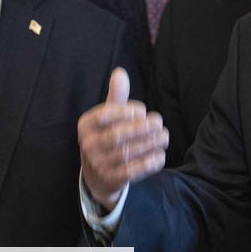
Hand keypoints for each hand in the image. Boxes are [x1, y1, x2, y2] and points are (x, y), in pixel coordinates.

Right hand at [78, 68, 168, 210]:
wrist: (97, 175)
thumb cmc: (107, 136)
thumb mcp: (108, 116)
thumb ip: (116, 95)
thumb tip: (120, 72)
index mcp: (86, 125)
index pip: (106, 115)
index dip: (128, 111)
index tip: (142, 111)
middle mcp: (88, 145)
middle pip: (119, 135)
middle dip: (143, 127)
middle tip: (158, 122)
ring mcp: (98, 164)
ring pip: (128, 153)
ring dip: (151, 143)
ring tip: (164, 136)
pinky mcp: (112, 179)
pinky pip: (134, 171)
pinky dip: (150, 162)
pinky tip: (160, 154)